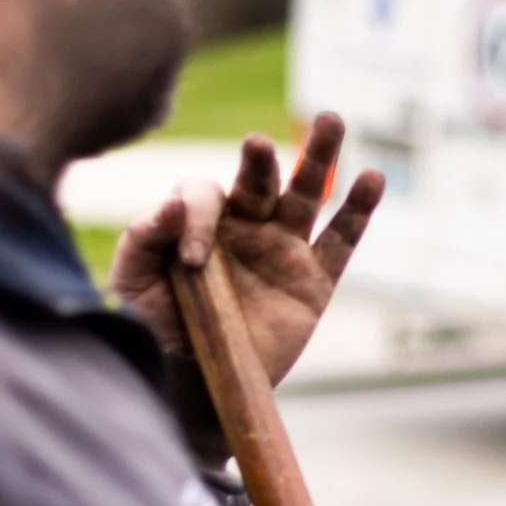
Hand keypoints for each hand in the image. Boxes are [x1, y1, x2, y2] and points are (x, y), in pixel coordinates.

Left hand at [110, 113, 383, 385]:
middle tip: (258, 143)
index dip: (199, 217)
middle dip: (262, 158)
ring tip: (332, 120)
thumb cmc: (157, 331)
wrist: (196, 384)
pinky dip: (358, 211)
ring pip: (306, 195)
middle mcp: (245, 227)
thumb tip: (173, 203)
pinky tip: (372, 178)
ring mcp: (283, 251)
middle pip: (261, 177)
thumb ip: (143, 239)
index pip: (206, 195)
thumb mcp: (132, 283)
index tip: (194, 261)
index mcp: (200, 223)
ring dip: (319, 157)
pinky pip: (341, 243)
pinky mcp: (314, 282)